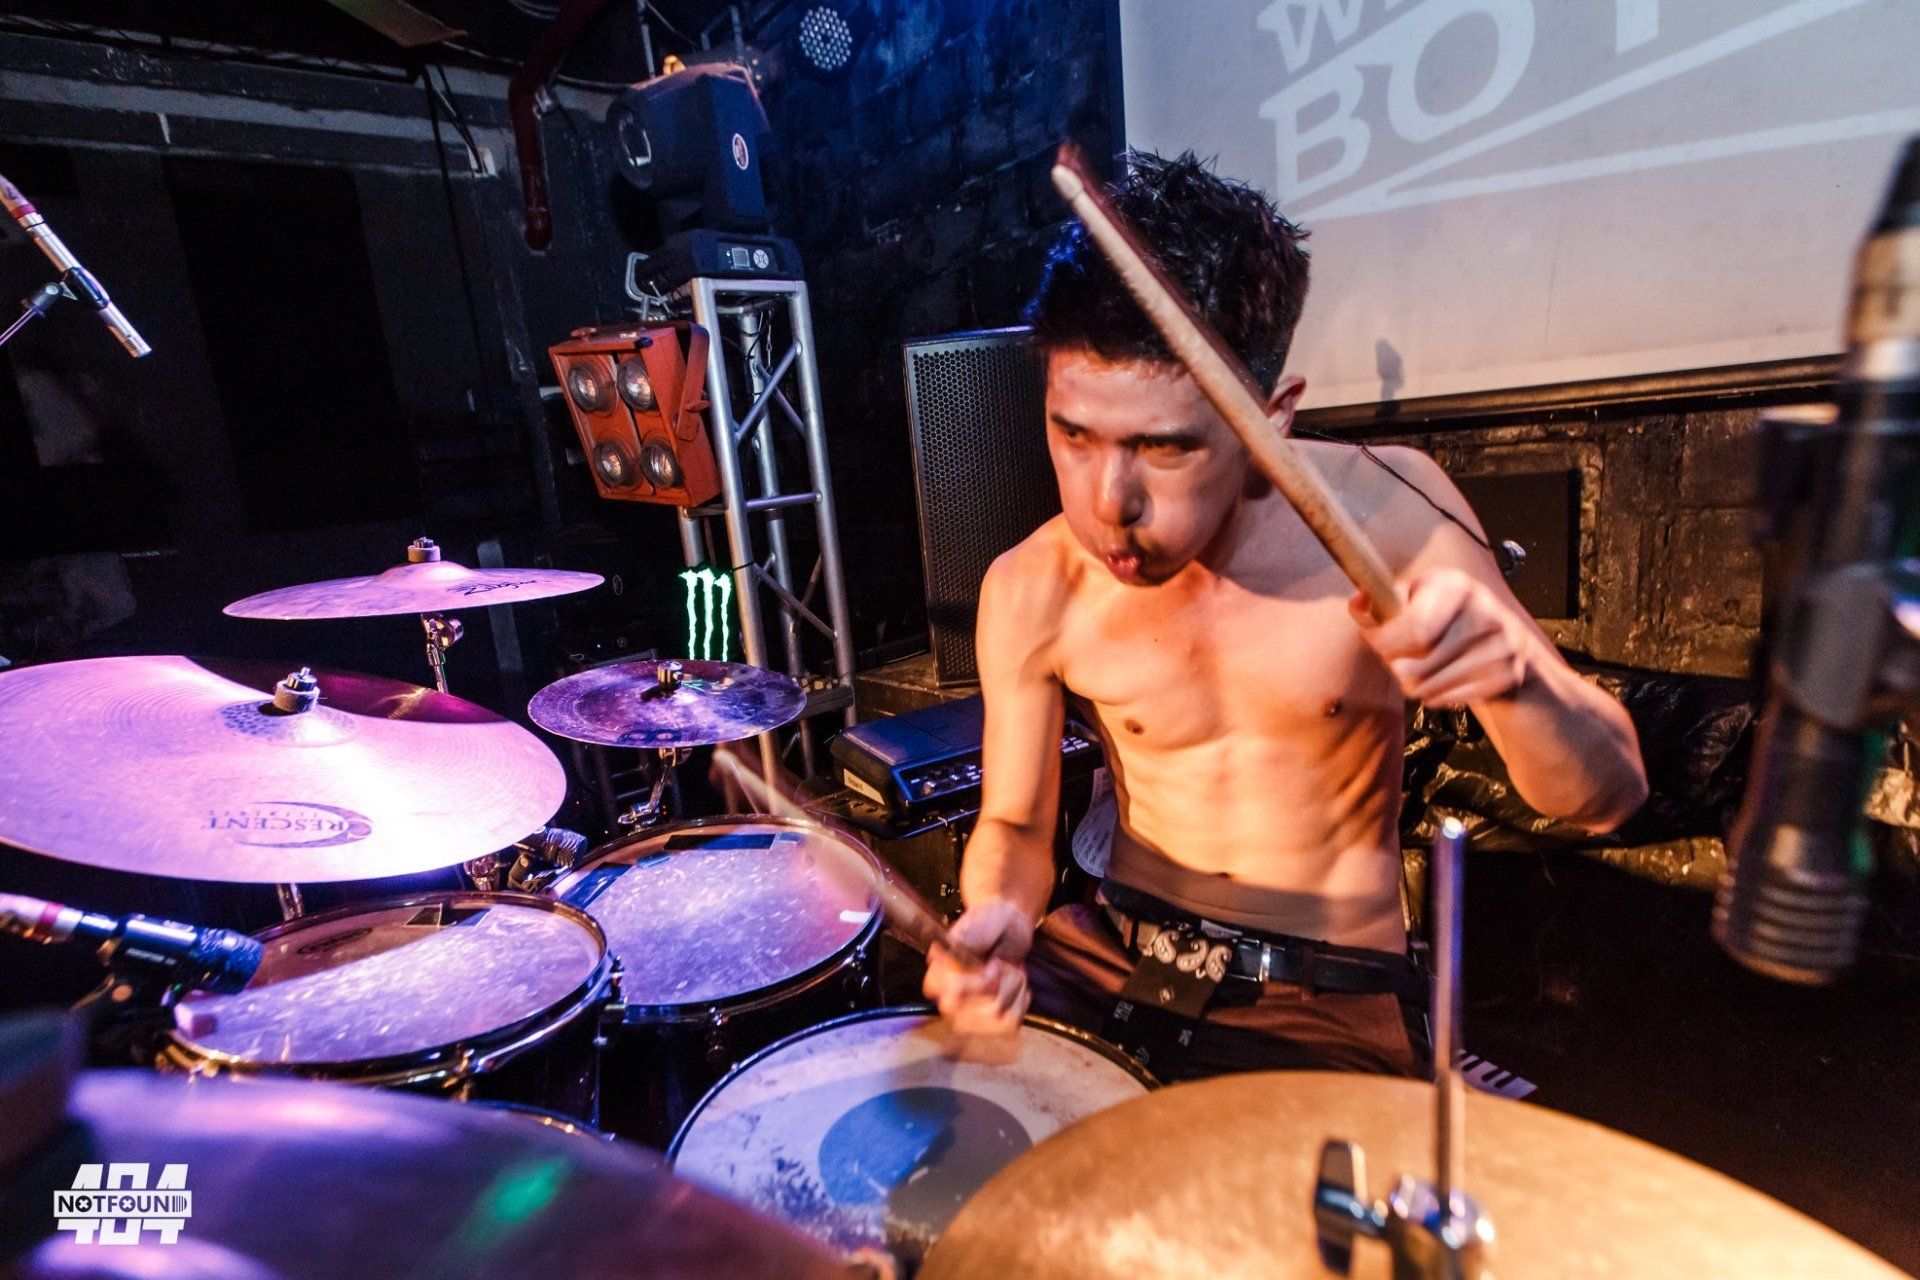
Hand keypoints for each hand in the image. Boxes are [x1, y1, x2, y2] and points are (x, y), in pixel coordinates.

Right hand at [921, 898, 1033, 1035]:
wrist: (1006, 926)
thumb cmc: (990, 923)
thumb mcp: (980, 925)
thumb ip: (967, 942)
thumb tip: (950, 957)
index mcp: (939, 975)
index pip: (952, 1000)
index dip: (980, 986)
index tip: (992, 963)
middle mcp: (948, 999)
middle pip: (985, 1011)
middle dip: (1005, 984)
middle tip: (1002, 963)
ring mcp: (966, 1014)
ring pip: (1000, 1019)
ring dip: (1014, 990)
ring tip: (1010, 970)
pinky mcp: (987, 1023)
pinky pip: (1010, 1025)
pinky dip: (1021, 1002)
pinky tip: (1016, 986)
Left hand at [1350, 567, 1535, 707]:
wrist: (1505, 639)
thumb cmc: (1446, 614)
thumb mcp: (1417, 594)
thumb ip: (1384, 600)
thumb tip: (1358, 604)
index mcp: (1458, 587)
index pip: (1416, 628)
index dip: (1384, 640)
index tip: (1370, 639)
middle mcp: (1485, 613)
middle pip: (1421, 664)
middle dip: (1394, 667)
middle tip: (1392, 663)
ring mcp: (1501, 646)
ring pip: (1430, 687)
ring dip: (1410, 686)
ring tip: (1412, 675)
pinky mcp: (1506, 675)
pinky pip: (1450, 699)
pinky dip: (1433, 697)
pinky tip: (1436, 683)